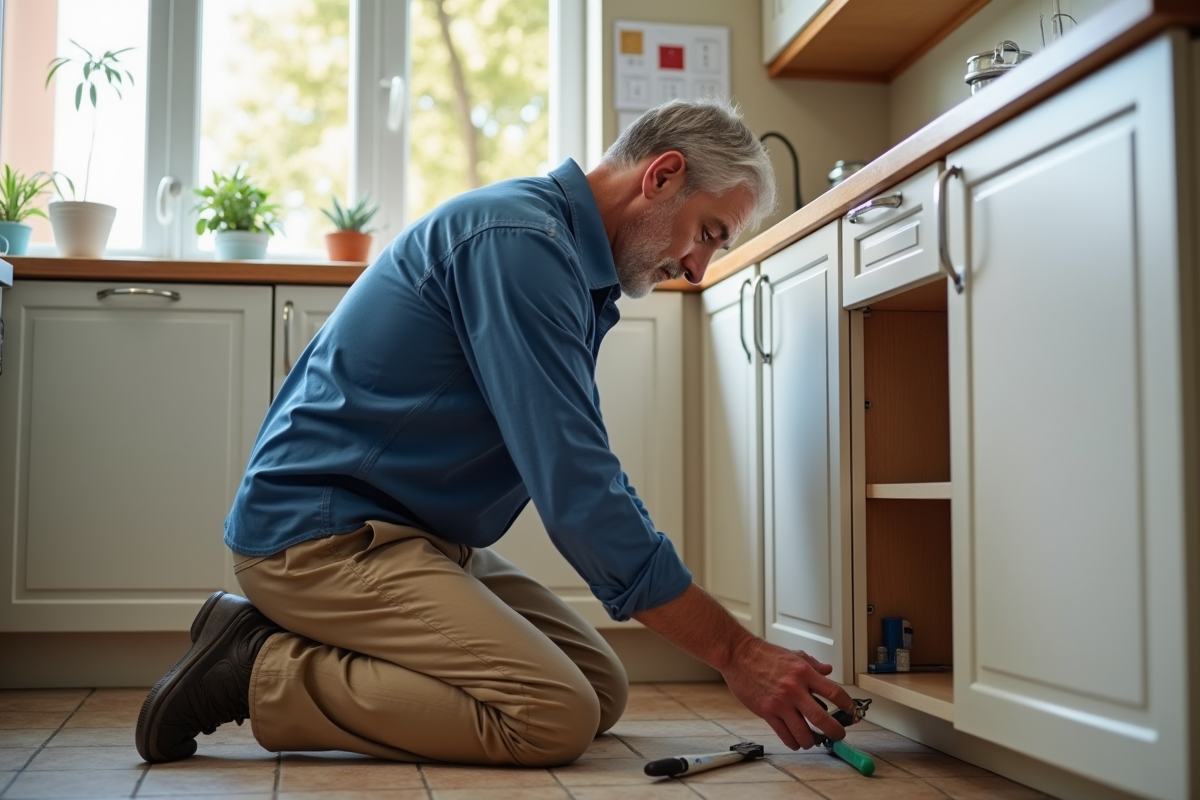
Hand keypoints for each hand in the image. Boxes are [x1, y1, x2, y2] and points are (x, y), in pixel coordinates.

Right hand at [720, 637, 853, 749]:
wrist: (738, 654)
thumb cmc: (764, 654)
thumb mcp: (793, 655)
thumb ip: (812, 664)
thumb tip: (828, 670)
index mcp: (804, 672)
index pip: (834, 692)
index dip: (847, 705)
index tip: (851, 712)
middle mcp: (794, 688)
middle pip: (822, 718)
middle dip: (835, 732)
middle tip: (838, 735)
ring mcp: (780, 702)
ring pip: (803, 732)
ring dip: (812, 741)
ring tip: (813, 741)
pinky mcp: (766, 711)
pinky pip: (784, 734)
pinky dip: (793, 742)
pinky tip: (796, 741)